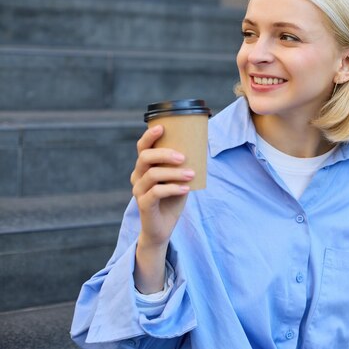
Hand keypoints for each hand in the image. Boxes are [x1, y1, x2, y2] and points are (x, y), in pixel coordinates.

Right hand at [130, 125, 194, 292]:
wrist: (162, 228)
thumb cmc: (172, 200)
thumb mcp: (179, 179)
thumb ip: (183, 165)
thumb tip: (202, 146)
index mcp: (144, 167)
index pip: (142, 147)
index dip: (149, 136)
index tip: (162, 127)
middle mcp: (138, 176)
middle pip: (145, 157)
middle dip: (165, 154)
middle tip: (183, 157)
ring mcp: (138, 190)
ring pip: (152, 174)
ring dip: (174, 173)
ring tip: (191, 174)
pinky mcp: (144, 205)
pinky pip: (156, 192)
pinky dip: (173, 188)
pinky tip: (186, 189)